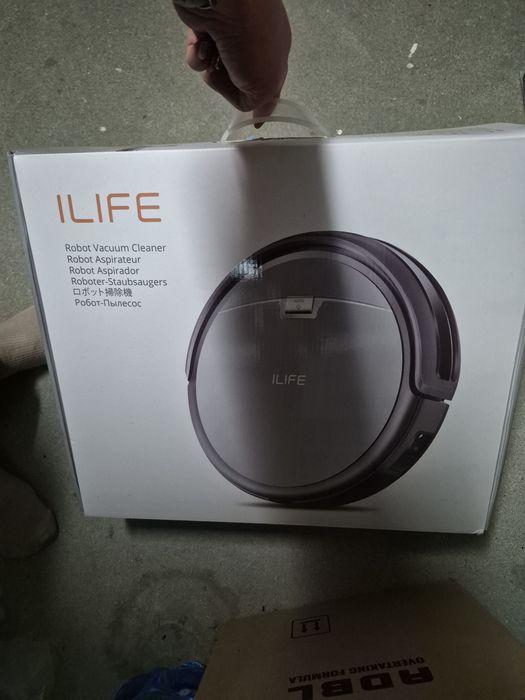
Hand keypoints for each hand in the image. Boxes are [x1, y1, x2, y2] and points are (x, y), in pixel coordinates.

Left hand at [174, 0, 291, 114]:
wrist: (224, 0)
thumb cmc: (252, 36)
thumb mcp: (266, 85)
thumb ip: (260, 104)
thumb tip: (258, 114)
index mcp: (275, 55)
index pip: (266, 86)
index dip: (257, 100)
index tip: (253, 119)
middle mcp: (253, 45)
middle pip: (237, 82)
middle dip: (230, 84)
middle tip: (233, 75)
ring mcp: (228, 37)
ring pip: (214, 72)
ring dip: (210, 70)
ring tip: (214, 55)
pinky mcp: (206, 30)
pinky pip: (197, 56)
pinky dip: (196, 56)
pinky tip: (202, 45)